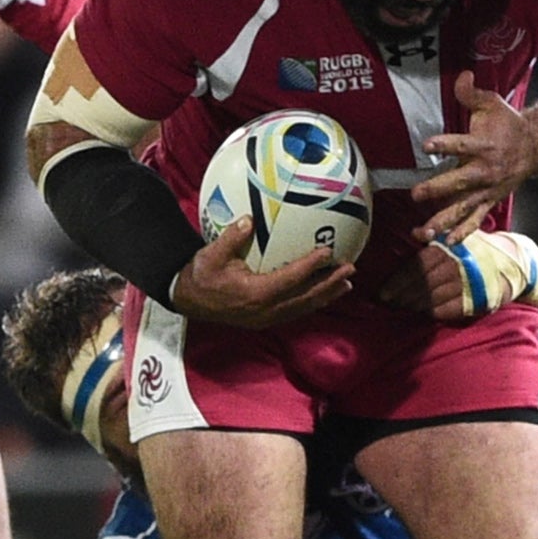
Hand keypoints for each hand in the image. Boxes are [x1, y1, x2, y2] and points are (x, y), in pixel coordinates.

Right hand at [169, 218, 352, 328]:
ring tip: (346, 284)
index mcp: (255, 294)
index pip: (290, 279)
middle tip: (350, 270)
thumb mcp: (212, 254)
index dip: (311, 266)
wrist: (187, 299)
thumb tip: (250, 219)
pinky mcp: (265, 319)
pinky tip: (323, 293)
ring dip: (326, 295)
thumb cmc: (200, 274)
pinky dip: (311, 301)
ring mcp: (266, 318)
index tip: (327, 252)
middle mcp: (265, 310)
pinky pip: (295, 311)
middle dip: (329, 284)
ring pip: (303, 307)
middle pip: (305, 298)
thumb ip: (232, 237)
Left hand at [378, 230, 536, 318]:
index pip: (415, 266)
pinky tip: (424, 313)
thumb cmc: (483, 248)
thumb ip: (438, 236)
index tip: (383, 292)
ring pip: (431, 298)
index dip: (397, 281)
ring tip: (401, 309)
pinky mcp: (474, 300)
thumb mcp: (461, 236)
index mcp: (448, 249)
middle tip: (387, 303)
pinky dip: (433, 312)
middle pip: (420, 284)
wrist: (517, 262)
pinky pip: (447, 309)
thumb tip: (415, 232)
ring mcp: (464, 284)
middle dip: (401, 295)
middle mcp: (454, 265)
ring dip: (414, 305)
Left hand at [412, 71, 537, 241]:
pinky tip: (446, 243)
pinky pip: (476, 220)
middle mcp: (486, 171)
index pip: (463, 144)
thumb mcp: (492, 103)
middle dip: (438, 189)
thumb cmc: (508, 124)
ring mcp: (488, 190)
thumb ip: (471, 93)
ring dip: (444, 221)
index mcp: (484, 145)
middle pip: (460, 182)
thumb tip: (461, 75)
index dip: (446, 144)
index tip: (427, 145)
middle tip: (416, 194)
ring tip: (424, 231)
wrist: (537, 147)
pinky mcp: (490, 201)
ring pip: (464, 208)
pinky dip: (463, 233)